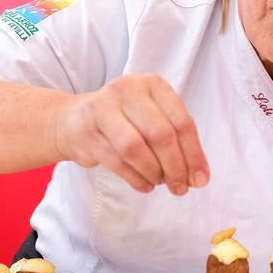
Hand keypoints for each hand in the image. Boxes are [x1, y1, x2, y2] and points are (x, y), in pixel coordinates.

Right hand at [55, 74, 209, 194]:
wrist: (72, 121)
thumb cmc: (123, 121)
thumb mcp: (152, 118)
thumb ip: (176, 141)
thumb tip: (198, 177)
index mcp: (152, 84)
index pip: (181, 122)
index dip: (194, 154)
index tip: (200, 179)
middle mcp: (127, 90)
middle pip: (160, 135)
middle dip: (175, 167)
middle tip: (180, 188)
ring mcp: (102, 109)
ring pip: (135, 148)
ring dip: (153, 173)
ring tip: (159, 183)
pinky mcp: (86, 132)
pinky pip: (117, 162)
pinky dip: (136, 179)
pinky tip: (145, 185)